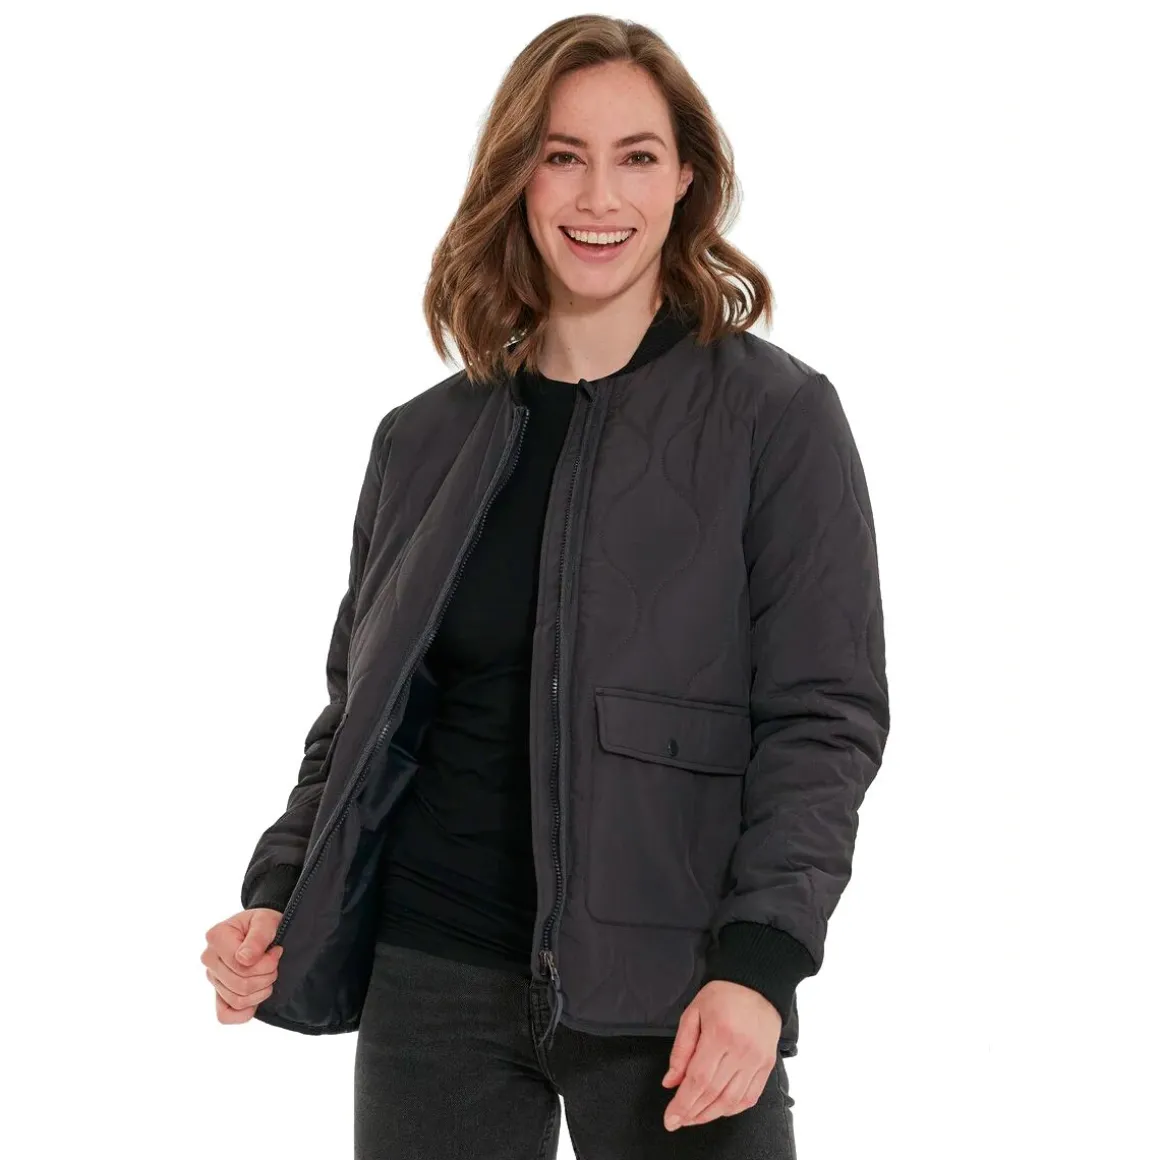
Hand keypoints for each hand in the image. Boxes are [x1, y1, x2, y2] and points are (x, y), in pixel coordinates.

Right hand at [202, 907, 284, 1023]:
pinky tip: (256, 997)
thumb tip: (244, 959)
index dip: (266, 963)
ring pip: (237, 1000)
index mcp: (216, 937)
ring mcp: (212, 977)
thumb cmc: (263, 922)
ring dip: (261, 991)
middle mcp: (209, 958)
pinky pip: (225, 1015)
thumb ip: (258, 937)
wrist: (261, 927)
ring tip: (269, 974)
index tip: (276, 951)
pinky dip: (244, 1012)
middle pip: (240, 984)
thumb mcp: (266, 921)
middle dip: (266, 976)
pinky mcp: (217, 993)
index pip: (240, 965)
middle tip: (275, 963)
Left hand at [660, 980, 781, 1129]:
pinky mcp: (767, 1065)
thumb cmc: (723, 995)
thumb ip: (681, 1049)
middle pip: (713, 1093)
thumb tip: (670, 1081)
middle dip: (692, 1112)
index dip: (682, 1104)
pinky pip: (750, 1098)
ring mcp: (757, 1061)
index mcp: (720, 1035)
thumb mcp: (693, 1013)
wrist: (757, 985)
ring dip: (710, 1115)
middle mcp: (741, 1051)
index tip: (670, 1119)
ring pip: (732, 1101)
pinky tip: (718, 1110)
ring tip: (693, 1118)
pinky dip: (732, 1109)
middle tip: (677, 1120)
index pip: (698, 1080)